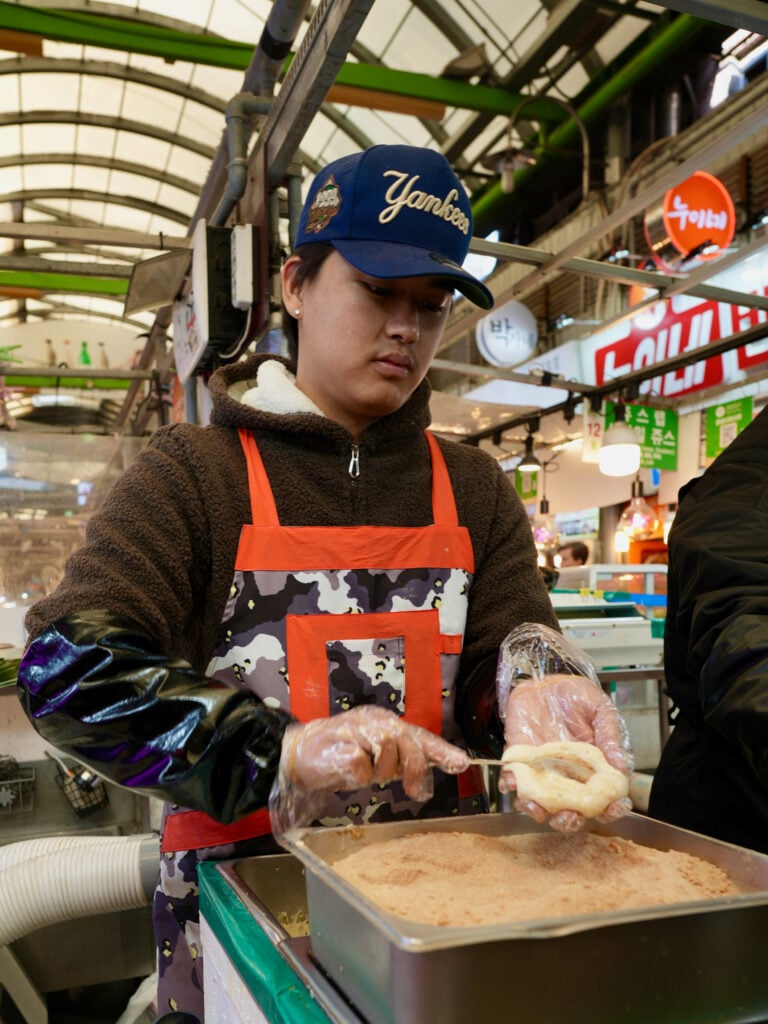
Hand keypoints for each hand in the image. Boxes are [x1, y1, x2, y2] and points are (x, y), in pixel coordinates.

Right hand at [284, 706, 469, 801]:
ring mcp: (356, 730)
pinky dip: (358, 777)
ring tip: (364, 770)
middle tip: (412, 788)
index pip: (418, 735)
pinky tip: (346, 770)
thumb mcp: (374, 756)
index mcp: (384, 723)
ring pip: (387, 750)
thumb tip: (425, 775)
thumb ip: (399, 760)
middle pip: (407, 740)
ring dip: (380, 771)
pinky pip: (362, 768)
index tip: (462, 764)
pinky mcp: (341, 746)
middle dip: (412, 767)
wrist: (297, 754)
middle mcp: (373, 721)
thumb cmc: (338, 754)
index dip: (441, 751)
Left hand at [499, 673, 633, 830]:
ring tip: (538, 808)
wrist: (544, 678)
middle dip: (570, 820)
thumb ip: (610, 735)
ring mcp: (541, 771)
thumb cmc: (574, 695)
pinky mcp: (519, 760)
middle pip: (570, 809)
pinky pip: (511, 779)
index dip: (611, 808)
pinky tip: (512, 783)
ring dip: (537, 810)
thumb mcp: (599, 709)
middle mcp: (567, 777)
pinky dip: (509, 784)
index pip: (604, 798)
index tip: (613, 809)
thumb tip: (621, 767)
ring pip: (539, 802)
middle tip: (570, 817)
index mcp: (592, 769)